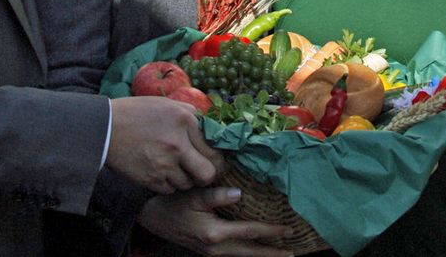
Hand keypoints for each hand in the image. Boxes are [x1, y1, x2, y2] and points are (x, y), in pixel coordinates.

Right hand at [104, 97, 224, 192]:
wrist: (104, 128)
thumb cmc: (136, 113)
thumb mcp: (166, 104)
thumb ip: (190, 114)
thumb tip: (210, 127)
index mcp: (185, 120)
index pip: (214, 148)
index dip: (217, 157)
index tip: (213, 160)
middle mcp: (178, 143)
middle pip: (208, 172)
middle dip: (208, 174)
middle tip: (203, 171)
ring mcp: (164, 163)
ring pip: (189, 183)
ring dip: (187, 179)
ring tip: (177, 169)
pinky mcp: (151, 179)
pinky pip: (171, 189)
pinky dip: (170, 184)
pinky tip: (162, 172)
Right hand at [138, 187, 294, 255]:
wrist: (152, 218)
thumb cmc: (173, 204)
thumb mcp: (193, 195)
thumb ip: (216, 194)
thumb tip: (239, 194)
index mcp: (215, 233)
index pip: (250, 231)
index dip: (271, 231)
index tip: (289, 229)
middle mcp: (216, 248)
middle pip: (251, 252)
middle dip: (272, 253)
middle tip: (292, 252)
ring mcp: (212, 252)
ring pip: (243, 256)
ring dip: (262, 255)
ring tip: (281, 254)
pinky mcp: (209, 251)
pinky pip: (235, 254)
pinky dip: (249, 252)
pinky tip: (256, 248)